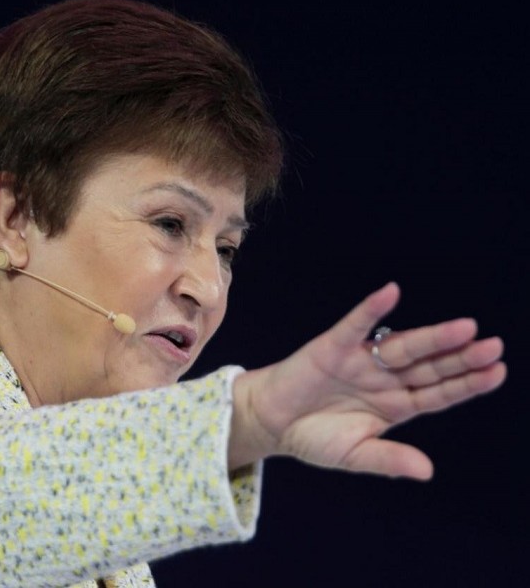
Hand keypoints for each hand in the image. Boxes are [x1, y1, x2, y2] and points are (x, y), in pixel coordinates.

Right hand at [229, 282, 506, 478]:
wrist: (269, 422)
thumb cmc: (312, 437)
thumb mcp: (353, 454)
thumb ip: (388, 459)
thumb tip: (428, 471)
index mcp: (395, 406)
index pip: (439, 393)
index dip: (467, 383)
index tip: (496, 371)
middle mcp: (385, 379)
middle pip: (429, 366)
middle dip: (460, 357)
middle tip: (493, 346)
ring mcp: (361, 361)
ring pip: (403, 346)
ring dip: (432, 337)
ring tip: (465, 328)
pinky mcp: (333, 347)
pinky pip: (355, 325)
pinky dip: (371, 309)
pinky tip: (391, 293)